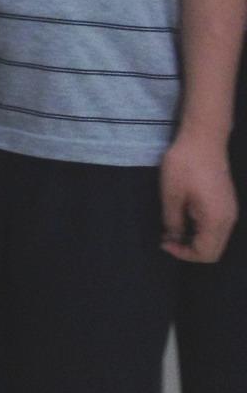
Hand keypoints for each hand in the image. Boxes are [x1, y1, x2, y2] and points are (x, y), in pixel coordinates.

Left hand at [161, 132, 237, 262]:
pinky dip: (200, 229)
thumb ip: (172, 220)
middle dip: (189, 249)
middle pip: (213, 250)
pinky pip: (215, 227)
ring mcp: (229, 211)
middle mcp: (228, 220)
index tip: (164, 242)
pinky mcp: (225, 203)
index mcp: (217, 220)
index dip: (183, 254)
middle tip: (166, 238)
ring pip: (215, 239)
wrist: (204, 138)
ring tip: (172, 228)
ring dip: (194, 239)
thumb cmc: (185, 164)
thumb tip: (172, 238)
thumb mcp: (171, 193)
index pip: (206, 254)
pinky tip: (183, 216)